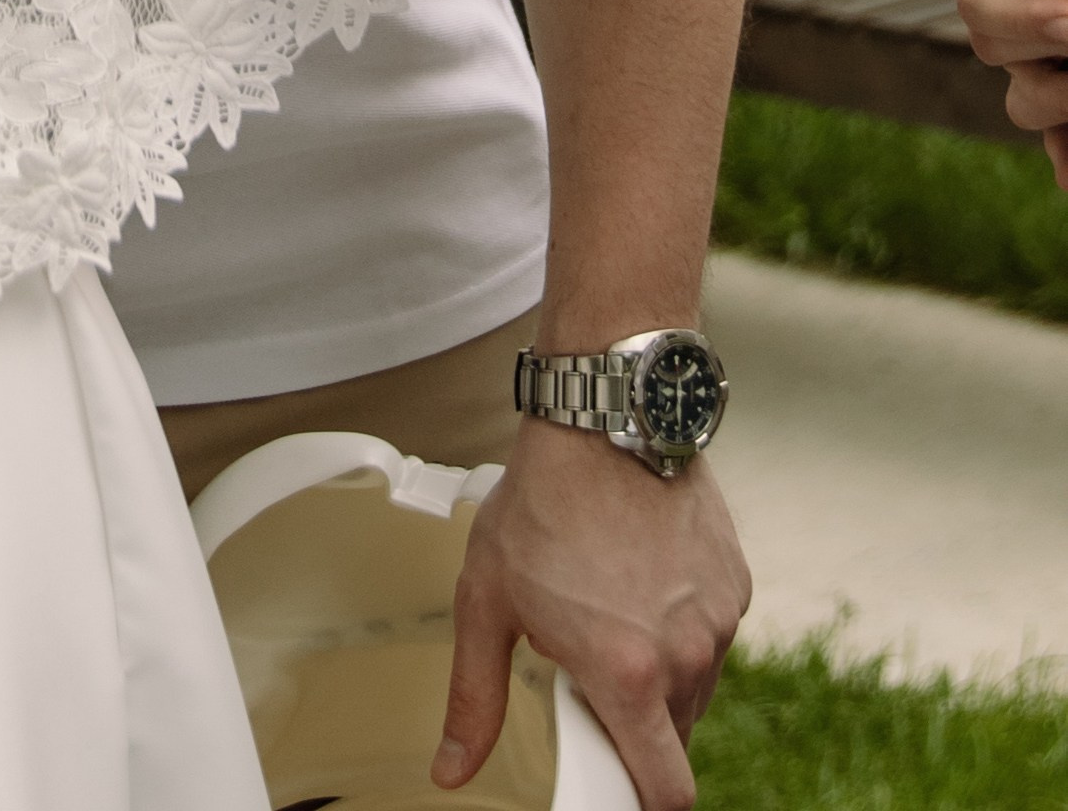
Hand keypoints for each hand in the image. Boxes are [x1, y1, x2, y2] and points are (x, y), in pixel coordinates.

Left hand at [437, 422, 747, 810]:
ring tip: (610, 612)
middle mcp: (684, 656)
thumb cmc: (539, 504)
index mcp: (627, 675)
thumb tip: (453, 770)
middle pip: (675, 739)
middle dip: (638, 726)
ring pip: (696, 687)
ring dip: (660, 675)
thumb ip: (475, 697)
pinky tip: (642, 578)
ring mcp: (717, 619)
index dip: (639, 801)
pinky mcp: (736, 583)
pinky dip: (682, 627)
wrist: (602, 417)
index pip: (665, 791)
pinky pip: (712, 634)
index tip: (612, 781)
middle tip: (590, 672)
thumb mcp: (487, 601)